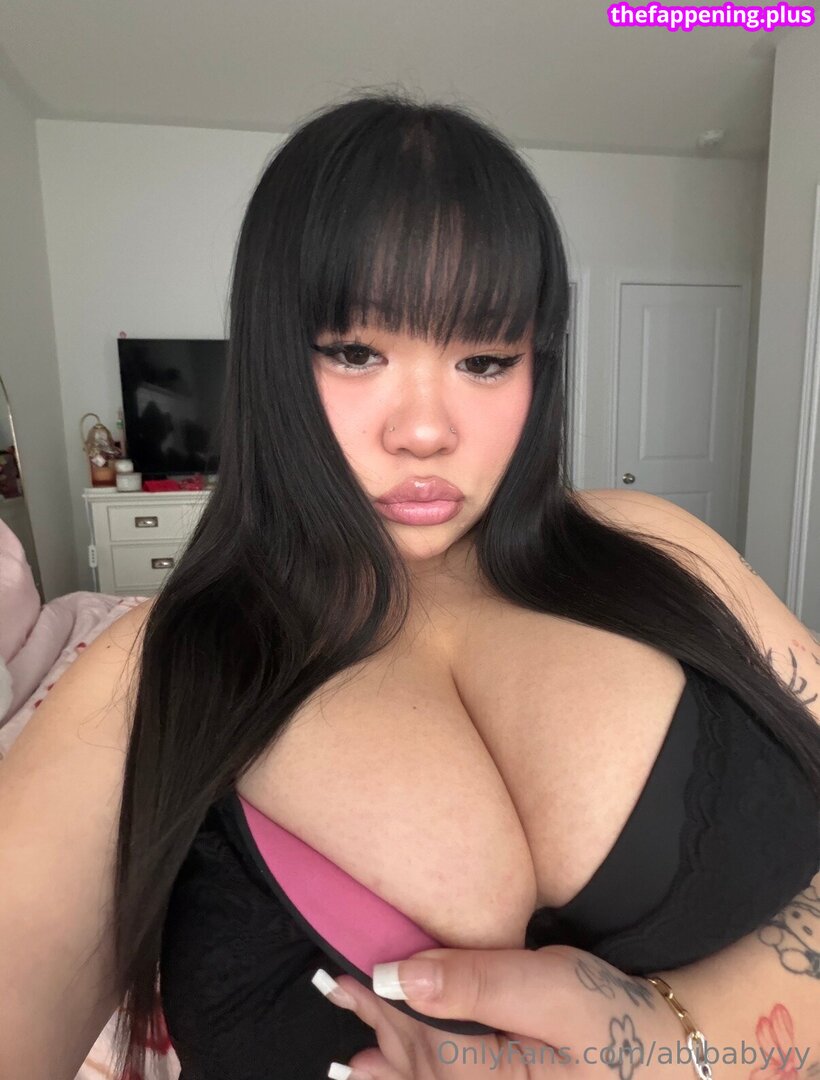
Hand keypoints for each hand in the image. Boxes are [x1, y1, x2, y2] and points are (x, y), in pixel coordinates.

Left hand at [312, 944, 688, 1078]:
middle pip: (427, 1078)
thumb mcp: (551, 988)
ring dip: (390, 1072)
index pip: (427, 1053)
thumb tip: (401, 976)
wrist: (670, 1055)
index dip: (386, 1013)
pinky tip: (392, 1076)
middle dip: (381, 1039)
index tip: (350, 978)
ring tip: (350, 1063)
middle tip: (338, 996)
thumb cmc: (613, 1016)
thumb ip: (478, 984)